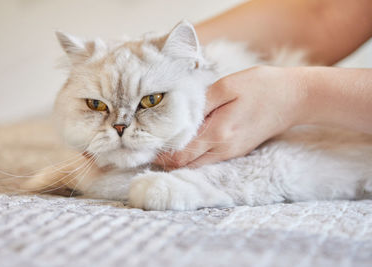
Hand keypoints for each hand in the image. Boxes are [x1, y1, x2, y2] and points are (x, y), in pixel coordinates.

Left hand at [154, 66, 306, 168]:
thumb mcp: (226, 87)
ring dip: (178, 158)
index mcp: (219, 134)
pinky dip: (193, 154)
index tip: (144, 147)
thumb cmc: (261, 87)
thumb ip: (200, 104)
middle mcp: (224, 150)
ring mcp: (232, 152)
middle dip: (165, 159)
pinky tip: (185, 142)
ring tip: (162, 144)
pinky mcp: (237, 149)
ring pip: (196, 164)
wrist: (294, 98)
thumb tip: (177, 117)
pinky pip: (209, 158)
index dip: (160, 155)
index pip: (180, 155)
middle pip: (186, 164)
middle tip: (148, 147)